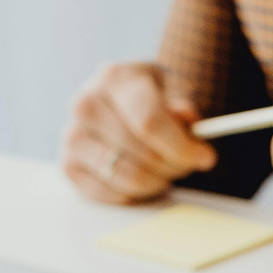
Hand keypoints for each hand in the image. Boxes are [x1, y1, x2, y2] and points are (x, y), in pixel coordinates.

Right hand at [63, 62, 216, 203]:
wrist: (117, 103)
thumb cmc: (150, 96)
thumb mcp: (172, 88)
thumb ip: (182, 102)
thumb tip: (186, 118)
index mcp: (113, 77)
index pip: (149, 122)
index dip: (181, 146)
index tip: (205, 156)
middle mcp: (84, 104)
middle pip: (143, 154)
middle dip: (175, 164)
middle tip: (187, 162)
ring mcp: (72, 136)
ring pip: (130, 179)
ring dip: (159, 181)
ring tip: (166, 168)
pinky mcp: (67, 166)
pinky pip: (114, 195)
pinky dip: (137, 193)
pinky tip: (144, 175)